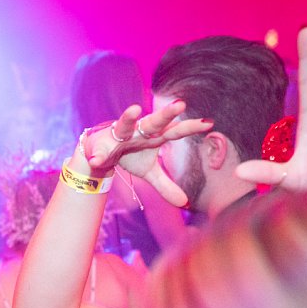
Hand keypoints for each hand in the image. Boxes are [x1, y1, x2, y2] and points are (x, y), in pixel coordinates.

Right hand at [79, 102, 213, 206]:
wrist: (101, 152)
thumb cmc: (129, 155)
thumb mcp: (148, 172)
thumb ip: (166, 185)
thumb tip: (185, 203)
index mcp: (154, 137)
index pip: (175, 131)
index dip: (191, 127)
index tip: (209, 122)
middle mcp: (139, 131)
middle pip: (155, 121)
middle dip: (166, 114)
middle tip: (181, 104)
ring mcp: (120, 135)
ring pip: (125, 124)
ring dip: (128, 117)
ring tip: (135, 109)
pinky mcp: (102, 144)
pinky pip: (101, 150)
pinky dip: (98, 155)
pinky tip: (96, 160)